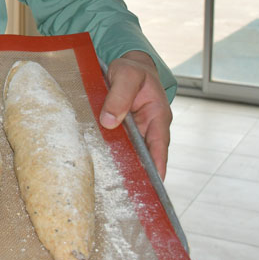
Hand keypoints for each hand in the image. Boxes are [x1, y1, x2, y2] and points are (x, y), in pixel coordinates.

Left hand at [99, 50, 171, 177]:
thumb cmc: (132, 69)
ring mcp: (136, 132)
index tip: (154, 185)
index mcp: (158, 116)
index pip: (159, 146)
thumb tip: (109, 122)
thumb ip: (119, 96)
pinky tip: (99, 166)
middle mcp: (149, 128)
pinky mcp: (122, 131)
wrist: (127, 65)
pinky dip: (111, 155)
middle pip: (145, 155)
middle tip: (127, 193)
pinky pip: (118, 146)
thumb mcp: (126, 75)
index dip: (157, 166)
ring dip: (122, 166)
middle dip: (138, 173)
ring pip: (130, 153)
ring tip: (110, 186)